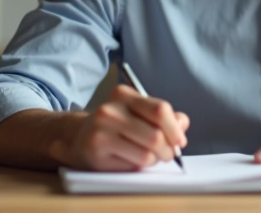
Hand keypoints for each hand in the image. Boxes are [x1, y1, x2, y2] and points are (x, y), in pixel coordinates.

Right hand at [48, 84, 189, 170]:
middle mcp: (110, 110)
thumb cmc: (116, 125)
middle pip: (156, 135)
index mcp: (124, 94)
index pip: (160, 110)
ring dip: (156, 159)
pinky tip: (133, 160)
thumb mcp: (138, 113)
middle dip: (168, 149)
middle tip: (168, 154)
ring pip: (147, 153)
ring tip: (150, 157)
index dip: (175, 128)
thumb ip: (163, 116)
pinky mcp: (97, 151)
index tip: (180, 141)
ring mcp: (101, 130)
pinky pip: (134, 164)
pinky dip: (141, 166)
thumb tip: (182, 123)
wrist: (78, 137)